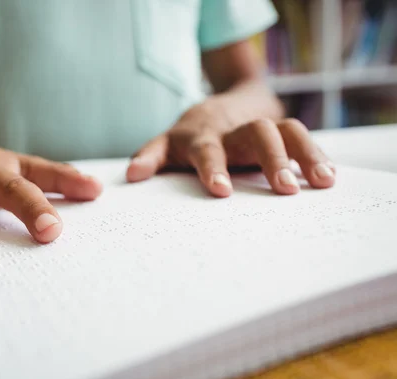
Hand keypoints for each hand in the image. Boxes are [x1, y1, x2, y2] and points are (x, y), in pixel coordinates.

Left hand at [126, 104, 334, 196]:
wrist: (222, 105)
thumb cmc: (190, 137)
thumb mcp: (167, 143)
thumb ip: (151, 156)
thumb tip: (131, 177)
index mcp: (201, 136)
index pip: (206, 150)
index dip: (213, 168)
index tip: (221, 190)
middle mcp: (233, 129)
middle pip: (255, 133)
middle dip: (270, 159)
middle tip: (284, 189)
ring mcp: (260, 127)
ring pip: (286, 130)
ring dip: (304, 154)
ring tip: (322, 182)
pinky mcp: (281, 130)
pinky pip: (302, 136)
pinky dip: (316, 155)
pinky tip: (329, 178)